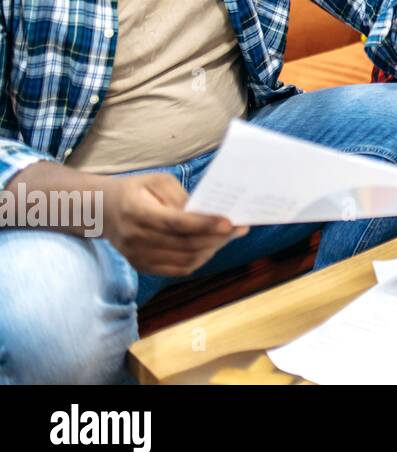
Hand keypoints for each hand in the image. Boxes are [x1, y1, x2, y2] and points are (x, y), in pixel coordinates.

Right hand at [102, 174, 247, 276]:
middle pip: (185, 244)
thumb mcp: (157, 181)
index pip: (176, 223)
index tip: (230, 222)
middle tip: (239, 228)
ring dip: (212, 249)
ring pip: (184, 260)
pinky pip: (177, 269)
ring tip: (229, 237)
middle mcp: (136, 239)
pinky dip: (199, 260)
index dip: (205, 224)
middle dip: (217, 237)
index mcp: (137, 213)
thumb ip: (180, 196)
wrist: (102, 210)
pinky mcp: (142, 266)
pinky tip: (211, 247)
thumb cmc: (136, 190)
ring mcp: (138, 256)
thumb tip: (206, 213)